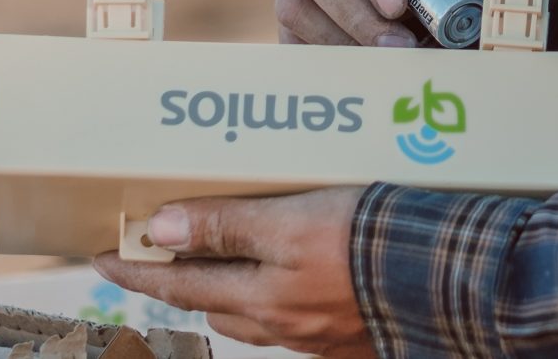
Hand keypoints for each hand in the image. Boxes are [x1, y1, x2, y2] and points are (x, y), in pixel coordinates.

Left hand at [96, 188, 372, 357]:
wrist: (458, 280)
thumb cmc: (375, 242)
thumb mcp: (294, 221)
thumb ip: (228, 225)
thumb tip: (161, 231)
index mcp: (264, 299)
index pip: (179, 285)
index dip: (135, 271)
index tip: (99, 256)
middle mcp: (287, 325)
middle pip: (214, 305)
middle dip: (182, 282)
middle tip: (159, 253)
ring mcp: (322, 334)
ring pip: (256, 314)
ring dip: (230, 289)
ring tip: (221, 260)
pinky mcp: (357, 331)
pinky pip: (298, 318)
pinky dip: (278, 297)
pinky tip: (296, 278)